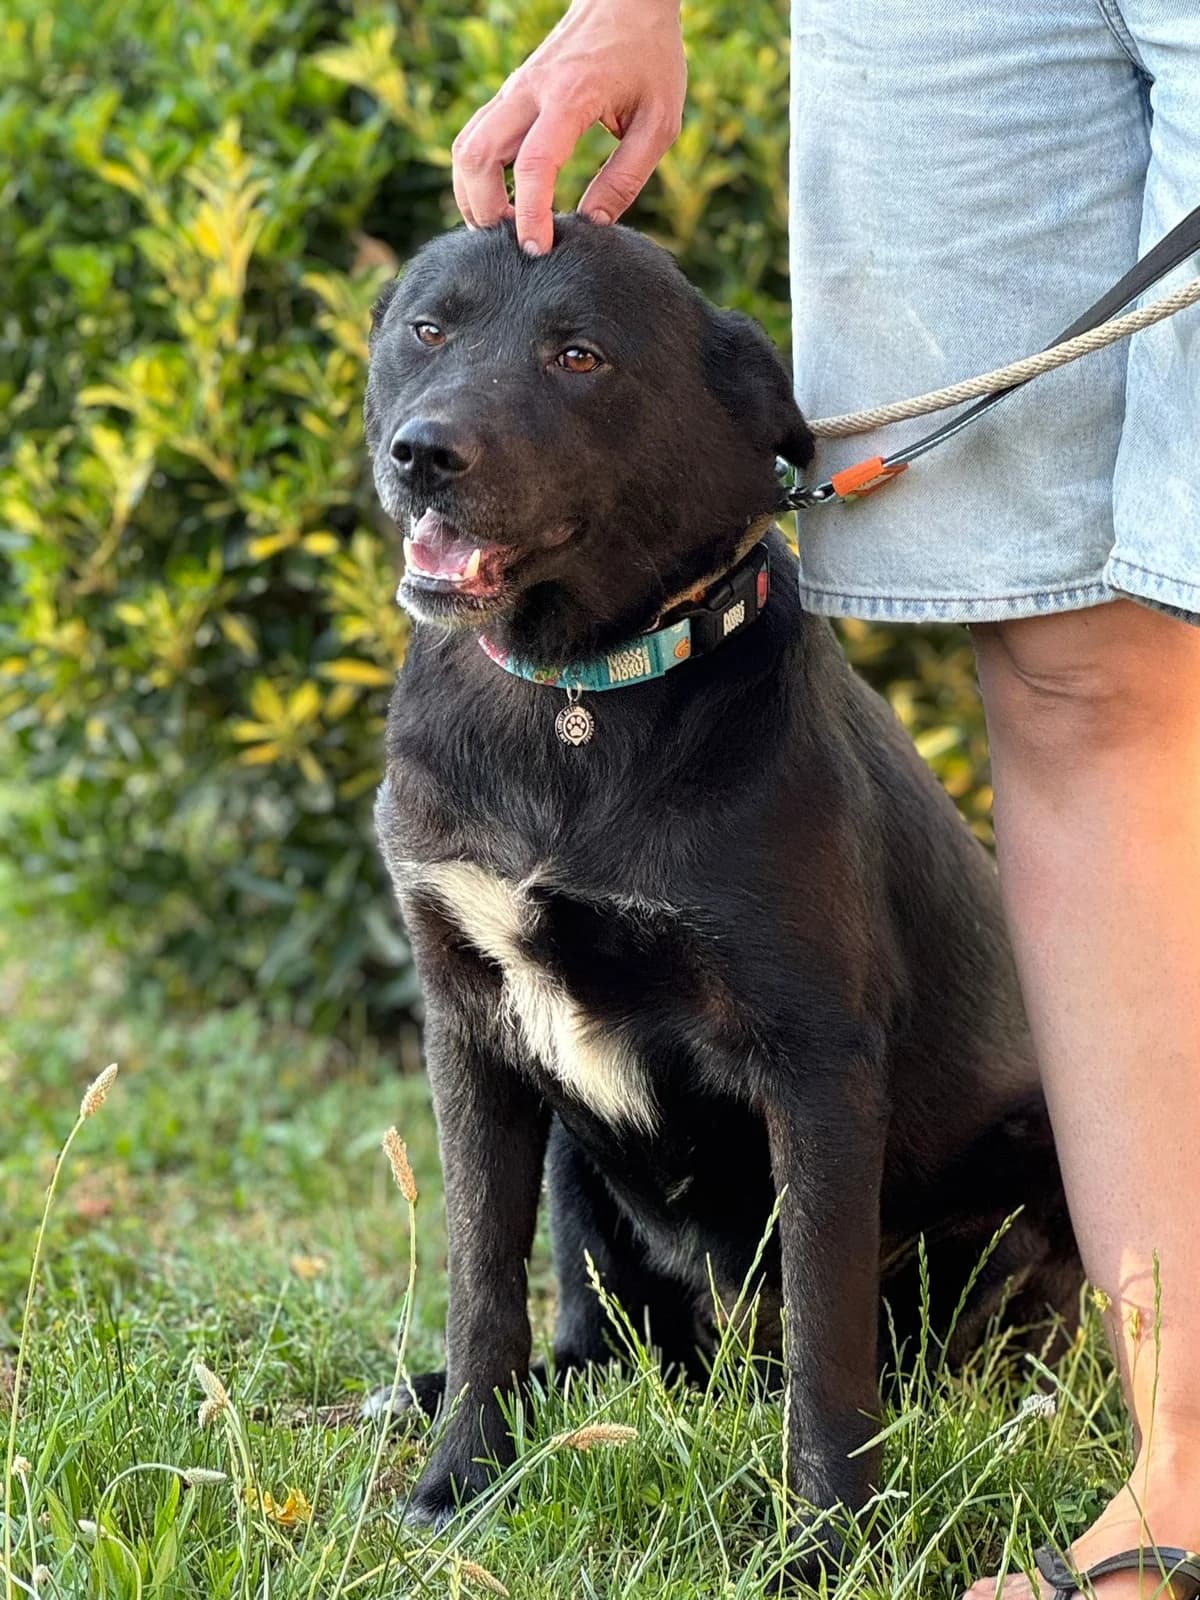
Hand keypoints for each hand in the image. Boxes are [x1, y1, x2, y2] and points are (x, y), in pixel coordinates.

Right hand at [451, 0, 686, 255]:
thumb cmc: (650, 57)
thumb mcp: (658, 123)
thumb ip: (627, 178)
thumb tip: (592, 225)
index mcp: (570, 95)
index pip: (533, 165)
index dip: (529, 215)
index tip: (537, 250)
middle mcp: (530, 90)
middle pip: (476, 157)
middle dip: (484, 210)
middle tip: (513, 243)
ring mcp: (513, 89)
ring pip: (465, 148)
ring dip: (473, 195)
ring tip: (503, 227)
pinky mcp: (509, 94)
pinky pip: (475, 138)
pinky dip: (478, 176)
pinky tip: (502, 200)